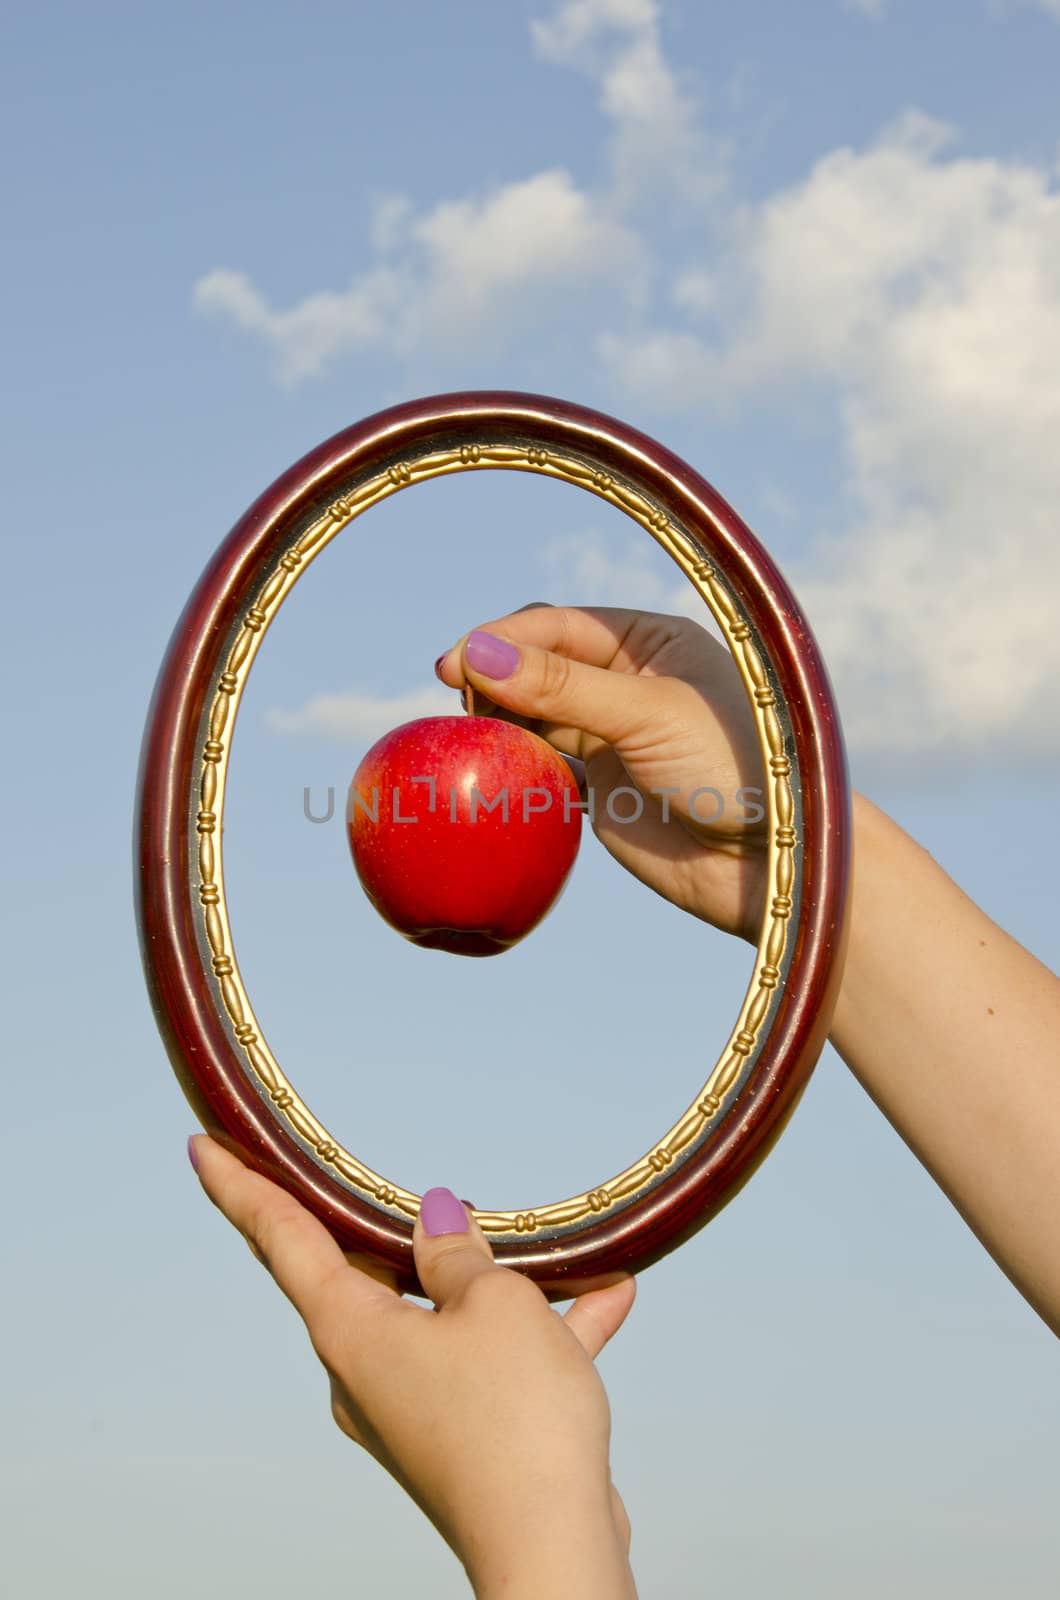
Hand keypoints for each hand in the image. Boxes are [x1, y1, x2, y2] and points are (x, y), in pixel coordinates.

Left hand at [189, 1135, 638, 1597]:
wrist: (552, 1548)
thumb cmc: (512, 1421)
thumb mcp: (493, 1303)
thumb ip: (460, 1253)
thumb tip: (437, 1220)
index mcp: (349, 1329)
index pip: (279, 1237)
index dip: (241, 1187)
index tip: (201, 1147)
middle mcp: (366, 1368)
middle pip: (363, 1272)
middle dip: (399, 1226)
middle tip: (412, 1184)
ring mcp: (413, 1406)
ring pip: (444, 1316)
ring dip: (500, 1280)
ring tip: (554, 1244)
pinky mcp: (460, 1435)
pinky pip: (493, 1361)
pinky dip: (541, 1329)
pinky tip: (607, 1295)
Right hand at [436, 606, 767, 940]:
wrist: (773, 865)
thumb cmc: (734, 769)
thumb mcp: (650, 715)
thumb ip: (563, 686)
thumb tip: (477, 653)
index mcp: (650, 642)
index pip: (558, 626)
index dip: (502, 640)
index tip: (455, 665)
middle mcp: (628, 683)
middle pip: (537, 668)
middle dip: (494, 681)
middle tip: (458, 705)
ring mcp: (613, 738)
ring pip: (534, 719)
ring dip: (499, 728)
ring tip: (469, 745)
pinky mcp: (602, 792)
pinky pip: (543, 772)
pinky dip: (514, 773)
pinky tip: (488, 779)